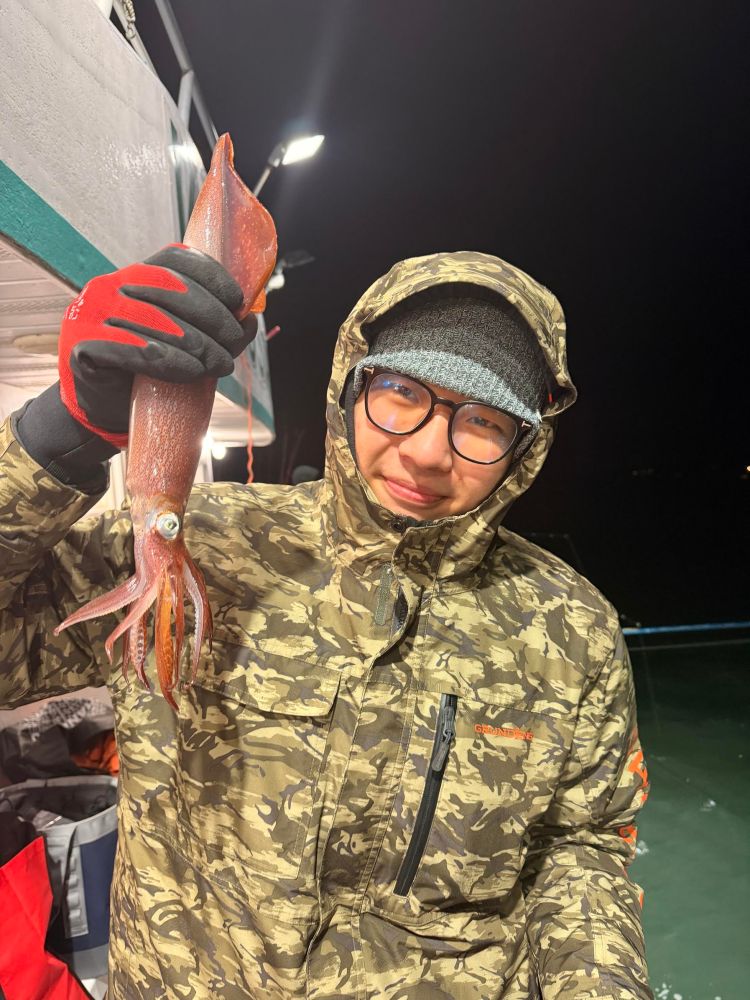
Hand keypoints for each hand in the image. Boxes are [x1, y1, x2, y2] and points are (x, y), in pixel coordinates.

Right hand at [58, 244, 256, 446]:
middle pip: (170, 289)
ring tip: (221, 365)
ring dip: (197, 343)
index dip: (211, 277)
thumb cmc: (149, 372)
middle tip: (233, 344)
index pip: (175, 261)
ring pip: (156, 319)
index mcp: (135, 278)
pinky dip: (169, 360)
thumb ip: (215, 330)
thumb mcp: (185, 345)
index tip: (237, 302)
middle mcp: (110, 287)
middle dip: (212, 316)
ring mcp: (92, 314)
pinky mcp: (82, 347)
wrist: (105, 409)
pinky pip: (134, 349)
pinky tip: (192, 371)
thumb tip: (251, 320)